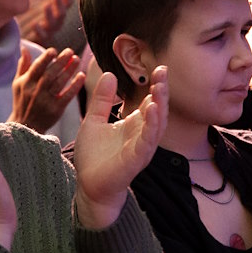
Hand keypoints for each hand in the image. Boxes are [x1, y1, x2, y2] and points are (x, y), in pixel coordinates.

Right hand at [9, 46, 87, 133]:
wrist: (25, 127)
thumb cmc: (22, 101)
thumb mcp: (18, 84)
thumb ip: (23, 66)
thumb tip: (24, 48)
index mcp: (25, 83)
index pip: (36, 67)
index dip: (45, 58)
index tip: (54, 50)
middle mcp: (35, 91)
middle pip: (50, 74)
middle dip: (60, 61)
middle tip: (70, 51)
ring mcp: (46, 101)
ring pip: (59, 83)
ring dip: (69, 70)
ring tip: (76, 59)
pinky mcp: (56, 110)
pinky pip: (67, 95)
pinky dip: (75, 85)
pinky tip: (81, 76)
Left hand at [16, 0, 71, 46]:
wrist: (18, 29)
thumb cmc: (29, 11)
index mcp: (57, 10)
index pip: (67, 3)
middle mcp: (55, 21)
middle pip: (62, 13)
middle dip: (59, 3)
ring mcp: (48, 30)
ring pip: (54, 24)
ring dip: (50, 14)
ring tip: (45, 5)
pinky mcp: (38, 38)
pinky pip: (41, 36)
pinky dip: (39, 30)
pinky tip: (34, 23)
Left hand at [73, 66, 168, 228]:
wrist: (89, 185)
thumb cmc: (94, 157)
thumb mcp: (94, 120)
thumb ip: (102, 100)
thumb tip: (110, 74)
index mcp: (134, 124)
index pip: (150, 101)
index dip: (155, 85)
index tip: (158, 67)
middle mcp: (142, 134)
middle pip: (158, 109)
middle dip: (161, 91)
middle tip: (162, 71)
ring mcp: (141, 147)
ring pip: (157, 124)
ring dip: (160, 105)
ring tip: (160, 87)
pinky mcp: (136, 159)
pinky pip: (148, 141)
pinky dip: (152, 125)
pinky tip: (153, 110)